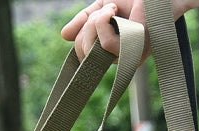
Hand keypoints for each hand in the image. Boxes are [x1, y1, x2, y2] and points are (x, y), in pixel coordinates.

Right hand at [61, 0, 198, 60]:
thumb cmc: (135, 0)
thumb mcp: (102, 8)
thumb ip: (84, 21)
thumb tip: (63, 35)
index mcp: (113, 50)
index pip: (83, 54)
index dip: (81, 36)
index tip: (94, 15)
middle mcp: (121, 57)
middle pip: (84, 53)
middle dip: (87, 27)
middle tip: (105, 10)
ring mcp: (129, 57)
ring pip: (94, 49)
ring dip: (95, 23)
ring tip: (111, 9)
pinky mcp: (135, 49)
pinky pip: (106, 44)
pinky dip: (104, 22)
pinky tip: (113, 11)